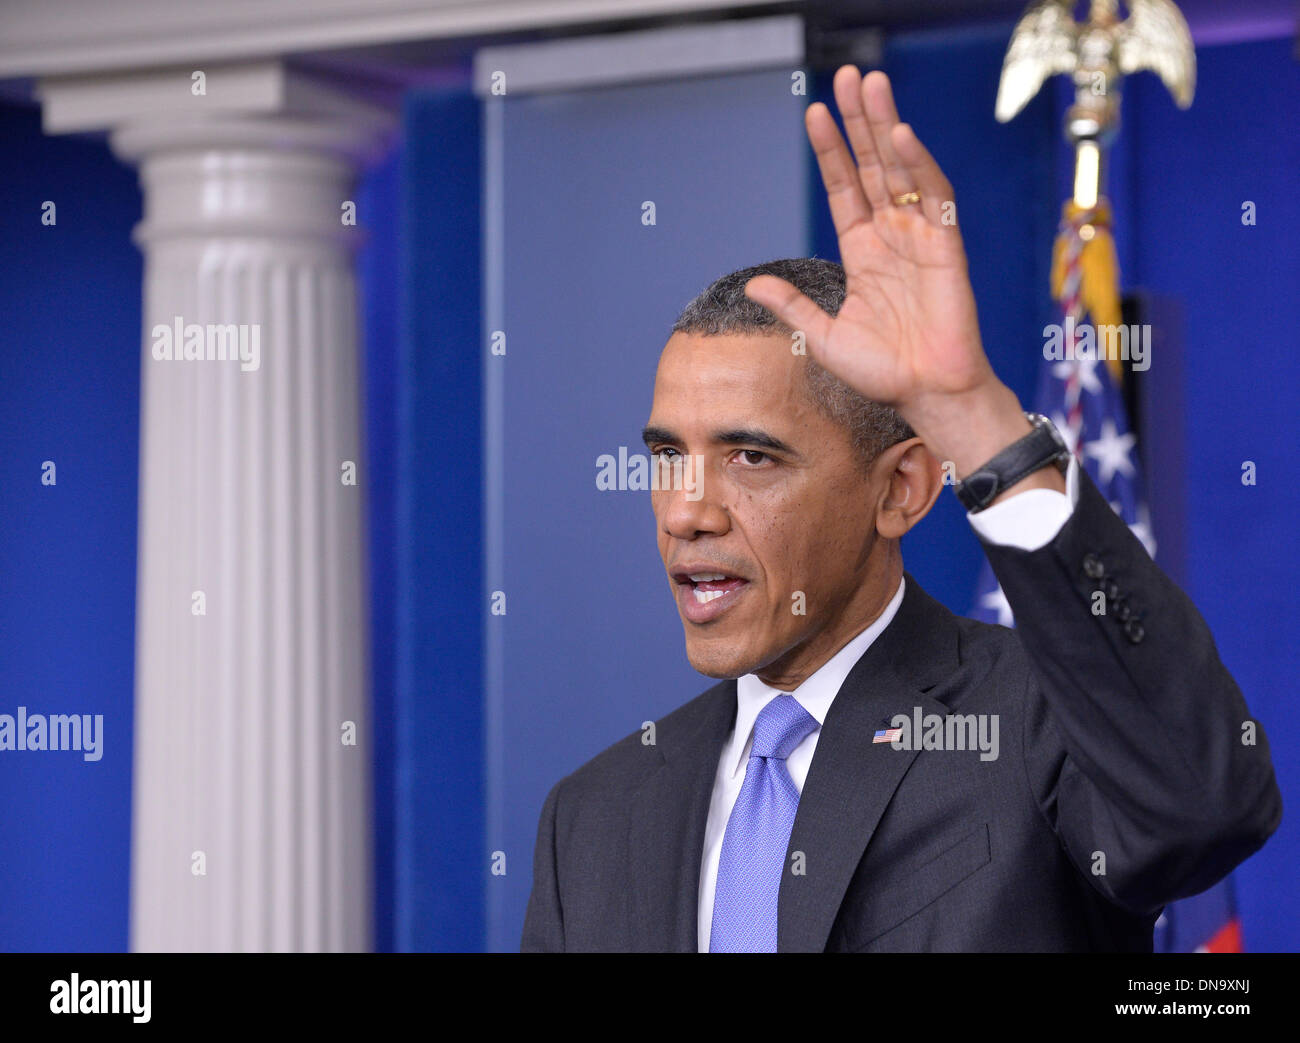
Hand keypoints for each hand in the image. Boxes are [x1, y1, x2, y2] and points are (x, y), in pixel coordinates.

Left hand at [745, 66, 1037, 478]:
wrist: (925, 394)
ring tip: (870, 85)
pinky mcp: (947, 248)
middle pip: (872, 166)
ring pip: (901, 170)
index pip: (844, 188)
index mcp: (863, 252)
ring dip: (886, 127)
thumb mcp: (822, 335)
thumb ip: (792, 305)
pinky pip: (934, 199)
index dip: (830, 152)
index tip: (814, 114)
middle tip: (847, 76)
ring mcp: (920, 238)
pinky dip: (919, 166)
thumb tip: (751, 283)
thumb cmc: (882, 372)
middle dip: (859, 122)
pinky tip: (900, 136)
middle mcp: (891, 236)